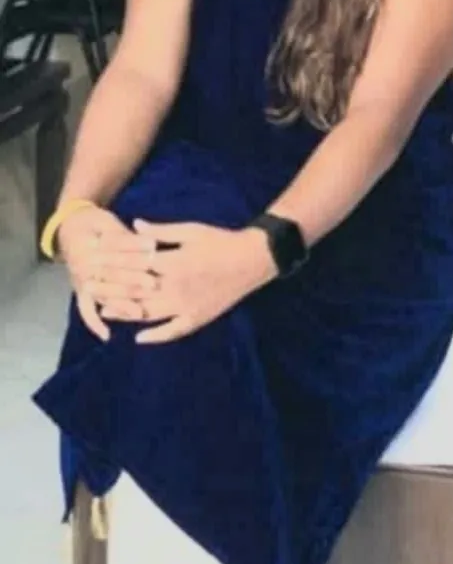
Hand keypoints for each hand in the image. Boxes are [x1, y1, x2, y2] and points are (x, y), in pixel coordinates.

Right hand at [58, 205, 153, 341]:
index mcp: (88, 246)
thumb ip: (125, 236)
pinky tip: (107, 336)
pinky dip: (94, 324)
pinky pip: (85, 311)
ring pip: (102, 295)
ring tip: (138, 312)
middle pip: (110, 275)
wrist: (70, 227)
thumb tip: (150, 244)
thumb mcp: (108, 222)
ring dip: (120, 304)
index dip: (134, 250)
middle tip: (153, 284)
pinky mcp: (81, 292)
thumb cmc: (94, 223)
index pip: (114, 250)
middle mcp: (82, 266)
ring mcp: (81, 282)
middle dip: (132, 279)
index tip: (153, 252)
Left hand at [94, 219, 275, 343]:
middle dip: (110, 288)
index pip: (134, 264)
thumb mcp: (191, 230)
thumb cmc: (221, 240)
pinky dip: (156, 336)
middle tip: (90, 287)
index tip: (94, 262)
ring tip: (104, 311)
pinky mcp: (198, 317)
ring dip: (124, 313)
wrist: (252, 259)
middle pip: (135, 290)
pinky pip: (174, 331)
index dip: (112, 263)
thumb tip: (134, 225)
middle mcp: (176, 287)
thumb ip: (161, 231)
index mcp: (173, 262)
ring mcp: (186, 306)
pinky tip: (139, 338)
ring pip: (148, 313)